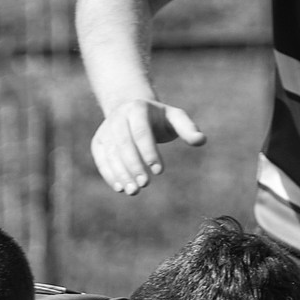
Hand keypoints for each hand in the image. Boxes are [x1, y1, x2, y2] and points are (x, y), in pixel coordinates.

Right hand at [91, 98, 206, 194]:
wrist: (130, 110)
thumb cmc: (158, 119)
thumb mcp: (174, 118)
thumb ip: (187, 129)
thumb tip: (201, 141)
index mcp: (137, 108)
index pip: (140, 131)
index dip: (149, 152)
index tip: (159, 171)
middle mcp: (118, 117)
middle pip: (123, 144)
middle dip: (134, 165)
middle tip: (145, 184)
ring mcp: (105, 130)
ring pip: (111, 154)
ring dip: (121, 174)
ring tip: (134, 191)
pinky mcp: (98, 142)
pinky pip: (102, 160)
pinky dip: (110, 175)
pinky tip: (120, 188)